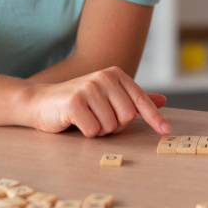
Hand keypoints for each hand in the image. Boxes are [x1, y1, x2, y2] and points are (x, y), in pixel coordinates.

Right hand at [22, 66, 170, 136]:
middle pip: (127, 117)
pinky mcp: (75, 102)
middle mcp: (104, 77)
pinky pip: (93, 131)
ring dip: (99, 130)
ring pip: (110, 126)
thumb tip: (163, 101)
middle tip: (98, 118)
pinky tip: (75, 122)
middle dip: (114, 126)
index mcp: (116, 75)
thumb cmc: (78, 102)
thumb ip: (133, 99)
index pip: (141, 100)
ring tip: (85, 119)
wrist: (41, 102)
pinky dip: (86, 132)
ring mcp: (89, 88)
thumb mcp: (108, 97)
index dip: (155, 118)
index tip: (166, 131)